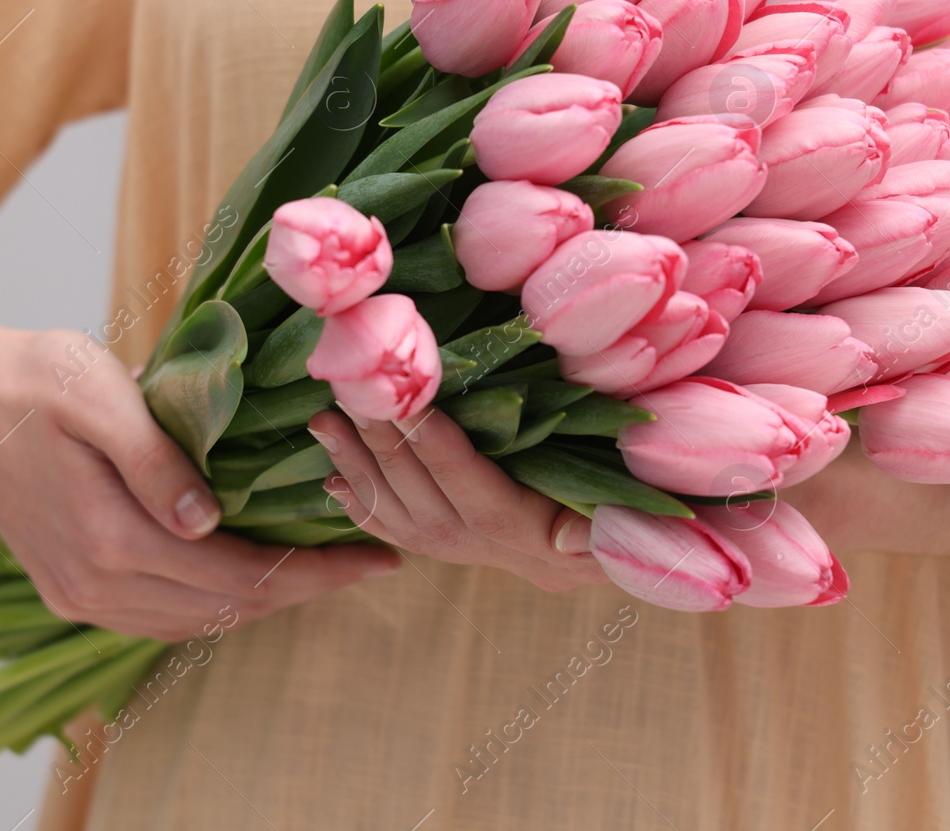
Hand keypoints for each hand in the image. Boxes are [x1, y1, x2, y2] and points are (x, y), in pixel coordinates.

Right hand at [0, 314, 401, 640]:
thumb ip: (155, 460)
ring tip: (323, 569)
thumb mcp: (101, 395)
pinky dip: (216, 607)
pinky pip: (160, 620)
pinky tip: (250, 578)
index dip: (316, 570)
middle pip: (227, 607)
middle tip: (367, 562)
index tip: (379, 556)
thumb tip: (207, 522)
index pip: (241, 574)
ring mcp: (79, 596)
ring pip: (197, 622)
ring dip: (264, 602)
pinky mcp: (70, 591)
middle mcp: (96, 585)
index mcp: (112, 539)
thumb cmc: (39, 378)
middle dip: (306, 589)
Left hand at [307, 406, 606, 592]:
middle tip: (349, 392)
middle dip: (383, 442)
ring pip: (397, 510)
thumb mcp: (626, 520)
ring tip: (323, 421)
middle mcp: (485, 549)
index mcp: (529, 533)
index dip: (440, 449)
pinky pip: (392, 530)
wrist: (604, 558)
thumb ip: (605, 531)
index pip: (475, 489)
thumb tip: (573, 540)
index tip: (408, 404)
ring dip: (357, 465)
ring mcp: (458, 551)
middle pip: (424, 494)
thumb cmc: (623, 517)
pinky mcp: (442, 547)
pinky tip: (331, 479)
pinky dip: (360, 504)